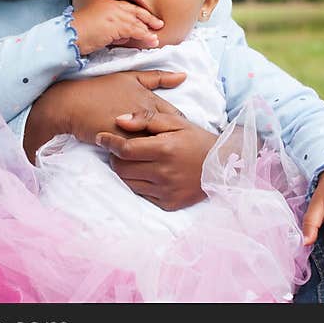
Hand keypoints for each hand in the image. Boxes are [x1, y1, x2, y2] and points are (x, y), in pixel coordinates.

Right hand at [22, 70, 185, 161]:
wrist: (72, 103)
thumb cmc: (101, 88)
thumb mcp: (131, 77)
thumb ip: (158, 77)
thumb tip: (184, 76)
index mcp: (150, 100)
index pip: (176, 118)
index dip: (180, 129)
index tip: (182, 137)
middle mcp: (146, 116)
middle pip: (170, 136)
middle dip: (175, 144)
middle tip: (178, 153)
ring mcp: (134, 131)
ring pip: (156, 147)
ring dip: (162, 154)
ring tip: (166, 162)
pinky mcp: (120, 144)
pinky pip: (138, 156)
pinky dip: (145, 161)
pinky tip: (149, 166)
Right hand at [71, 0, 163, 54]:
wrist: (70, 36)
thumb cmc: (80, 35)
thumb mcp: (101, 29)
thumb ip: (115, 30)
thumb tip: (128, 36)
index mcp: (106, 4)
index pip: (128, 7)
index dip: (140, 14)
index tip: (149, 20)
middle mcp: (112, 5)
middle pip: (136, 11)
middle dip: (149, 19)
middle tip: (159, 24)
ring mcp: (114, 13)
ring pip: (137, 22)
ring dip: (148, 31)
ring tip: (156, 39)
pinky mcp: (116, 24)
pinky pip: (135, 30)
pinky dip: (145, 36)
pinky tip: (151, 40)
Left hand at [96, 112, 217, 211]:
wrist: (223, 166)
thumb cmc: (196, 140)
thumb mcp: (176, 121)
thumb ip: (146, 118)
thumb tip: (118, 120)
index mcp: (165, 149)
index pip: (125, 149)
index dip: (109, 143)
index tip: (100, 138)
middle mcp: (163, 173)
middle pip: (121, 168)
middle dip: (115, 157)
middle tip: (121, 149)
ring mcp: (165, 191)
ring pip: (127, 182)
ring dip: (125, 170)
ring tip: (134, 160)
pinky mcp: (168, 203)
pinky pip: (141, 194)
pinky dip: (138, 183)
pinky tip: (147, 173)